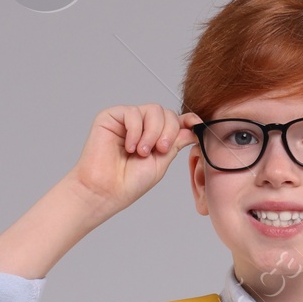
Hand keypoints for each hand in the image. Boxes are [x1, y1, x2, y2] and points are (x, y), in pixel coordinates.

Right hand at [68, 105, 196, 216]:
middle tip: (159, 150)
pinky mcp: (111, 116)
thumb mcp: (160, 162)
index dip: (187, 120)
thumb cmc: (129, 182)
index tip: (197, 124)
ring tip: (141, 152)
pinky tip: (129, 147)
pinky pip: (132, 112)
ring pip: (153, 110)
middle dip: (168, 131)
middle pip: (166, 113)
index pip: (174, 121)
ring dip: (152, 132)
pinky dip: (135, 130)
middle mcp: (141, 126)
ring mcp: (126, 120)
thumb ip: (175, 143)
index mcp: (154, 137)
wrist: (106, 191)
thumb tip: (192, 127)